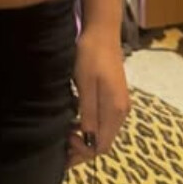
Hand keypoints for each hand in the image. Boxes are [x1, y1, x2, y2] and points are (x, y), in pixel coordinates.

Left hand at [65, 26, 130, 168]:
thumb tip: (87, 139)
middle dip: (83, 149)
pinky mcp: (114, 97)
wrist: (102, 31)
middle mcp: (121, 111)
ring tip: (65, 135)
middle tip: (61, 145)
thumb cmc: (91, 55)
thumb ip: (87, 112)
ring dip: (85, 138)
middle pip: (104, 142)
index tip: (65, 142)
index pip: (102, 146)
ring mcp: (119, 104)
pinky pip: (102, 120)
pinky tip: (73, 120)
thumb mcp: (85, 84)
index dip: (83, 152)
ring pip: (103, 132)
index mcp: (115, 110)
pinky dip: (88, 126)